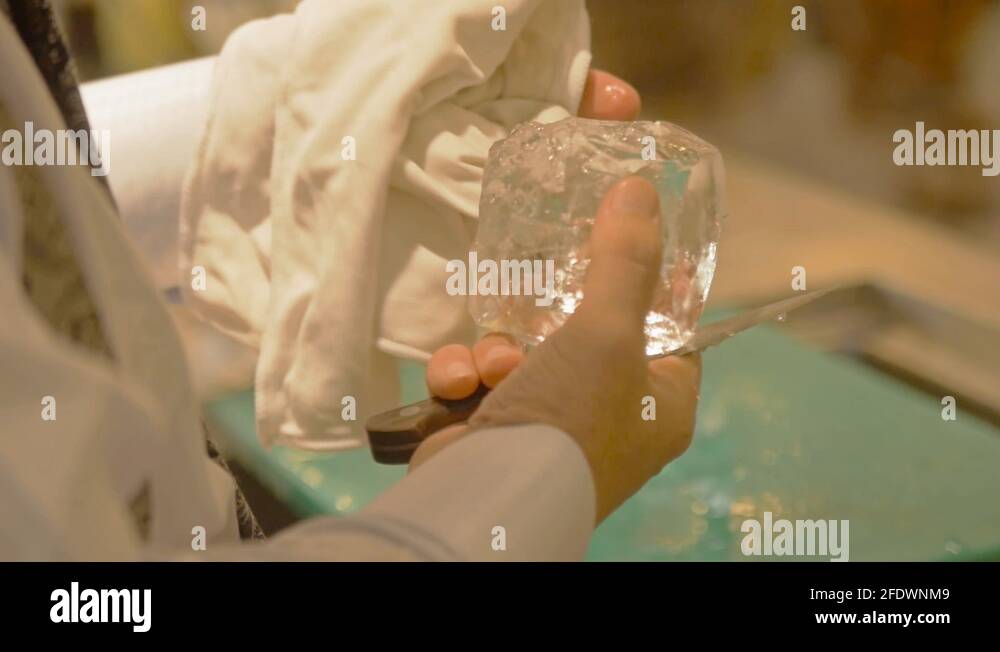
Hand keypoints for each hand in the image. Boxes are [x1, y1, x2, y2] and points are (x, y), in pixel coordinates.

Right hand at [415, 68, 641, 464]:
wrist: (484, 497)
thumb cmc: (570, 418)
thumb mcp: (608, 331)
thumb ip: (624, 261)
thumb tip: (641, 187)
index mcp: (662, 404)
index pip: (672, 332)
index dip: (650, 288)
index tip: (620, 246)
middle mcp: (613, 420)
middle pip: (590, 336)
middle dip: (551, 314)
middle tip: (538, 284)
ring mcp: (552, 430)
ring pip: (526, 354)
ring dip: (499, 349)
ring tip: (493, 361)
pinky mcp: (497, 434)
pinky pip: (483, 383)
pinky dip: (467, 376)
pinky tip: (460, 383)